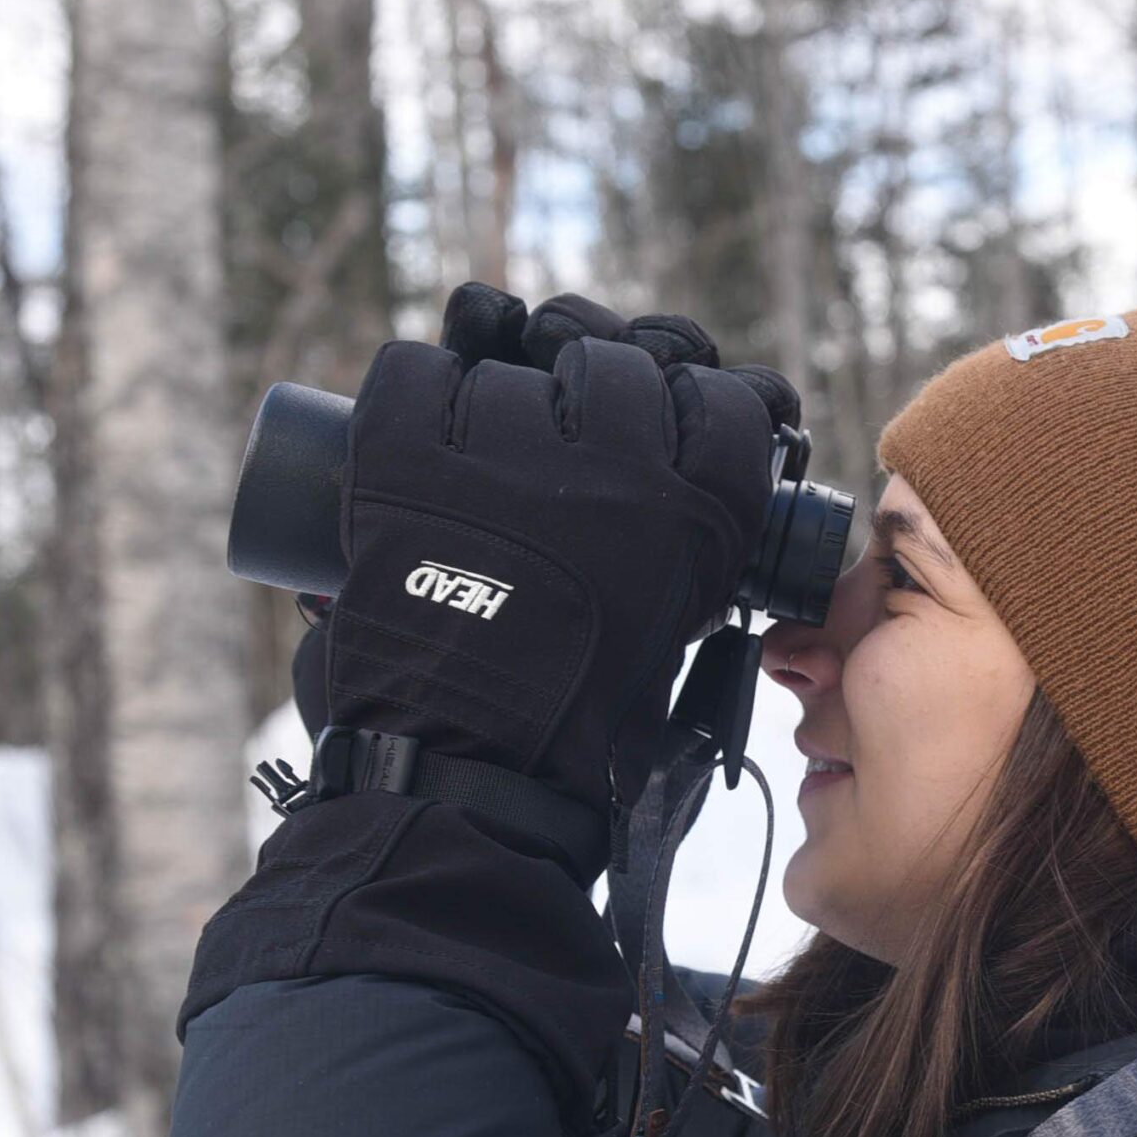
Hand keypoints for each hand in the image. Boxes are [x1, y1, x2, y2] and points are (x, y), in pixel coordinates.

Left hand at [317, 284, 798, 852]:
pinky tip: (425, 444)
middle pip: (620, 360)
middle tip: (564, 452)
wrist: (469, 776)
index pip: (727, 396)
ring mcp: (508, 450)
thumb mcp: (681, 623)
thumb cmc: (581, 721)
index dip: (694, 404)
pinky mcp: (408, 453)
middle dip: (594, 390)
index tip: (667, 428)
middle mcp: (618, 463)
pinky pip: (419, 369)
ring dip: (501, 402)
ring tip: (485, 482)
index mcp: (700, 508)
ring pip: (515, 362)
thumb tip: (674, 450)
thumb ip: (695, 544)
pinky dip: (417, 393)